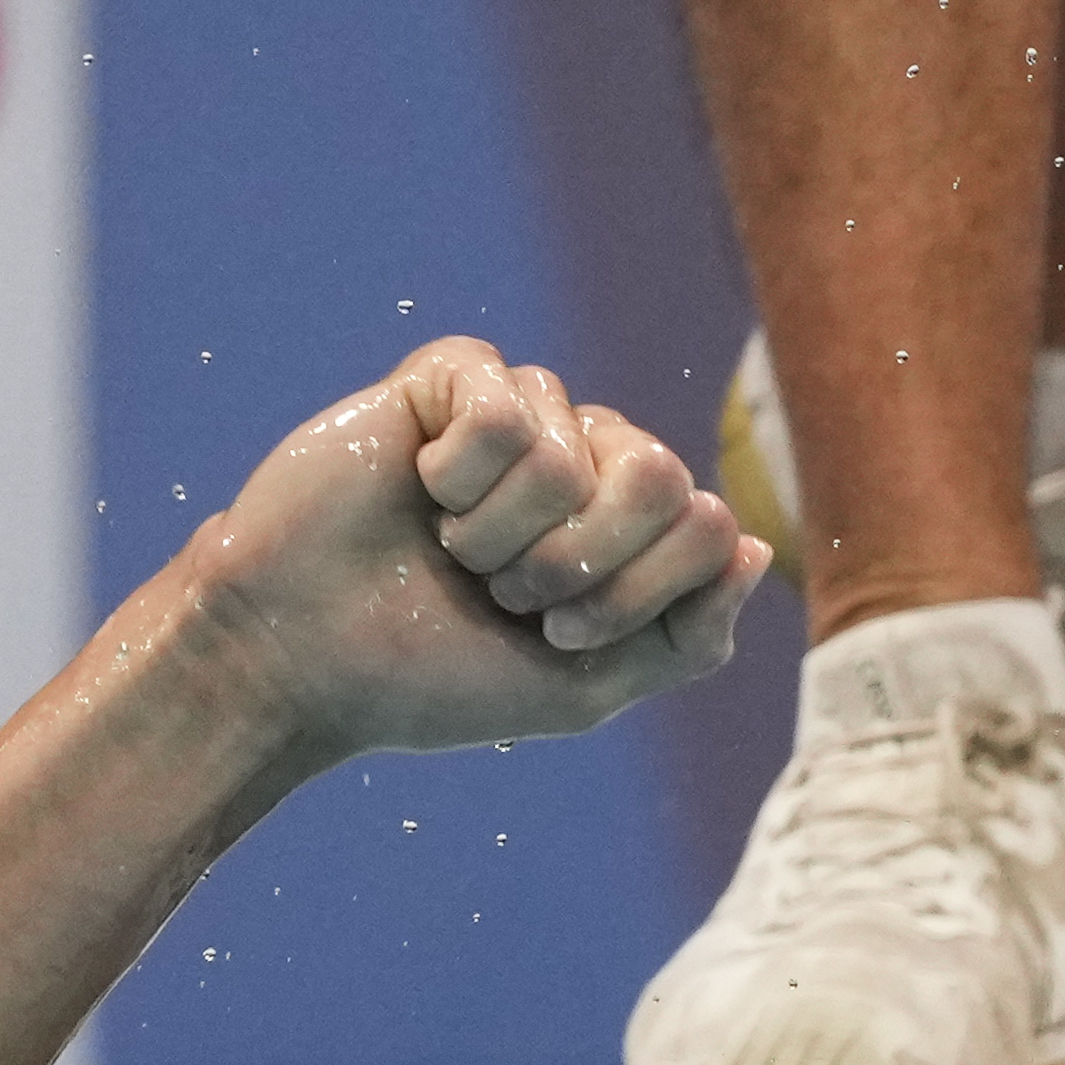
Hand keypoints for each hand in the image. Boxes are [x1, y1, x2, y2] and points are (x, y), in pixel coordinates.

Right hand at [189, 337, 765, 762]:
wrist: (307, 659)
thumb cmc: (440, 675)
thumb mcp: (589, 687)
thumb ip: (689, 635)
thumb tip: (756, 547)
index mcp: (631, 529)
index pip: (710, 526)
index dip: (636, 596)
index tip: (557, 637)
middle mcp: (588, 458)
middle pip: (662, 474)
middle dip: (581, 563)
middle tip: (507, 593)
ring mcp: (525, 412)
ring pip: (577, 449)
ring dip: (505, 534)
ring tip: (450, 549)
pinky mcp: (453, 376)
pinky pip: (503, 412)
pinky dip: (459, 480)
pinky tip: (418, 491)